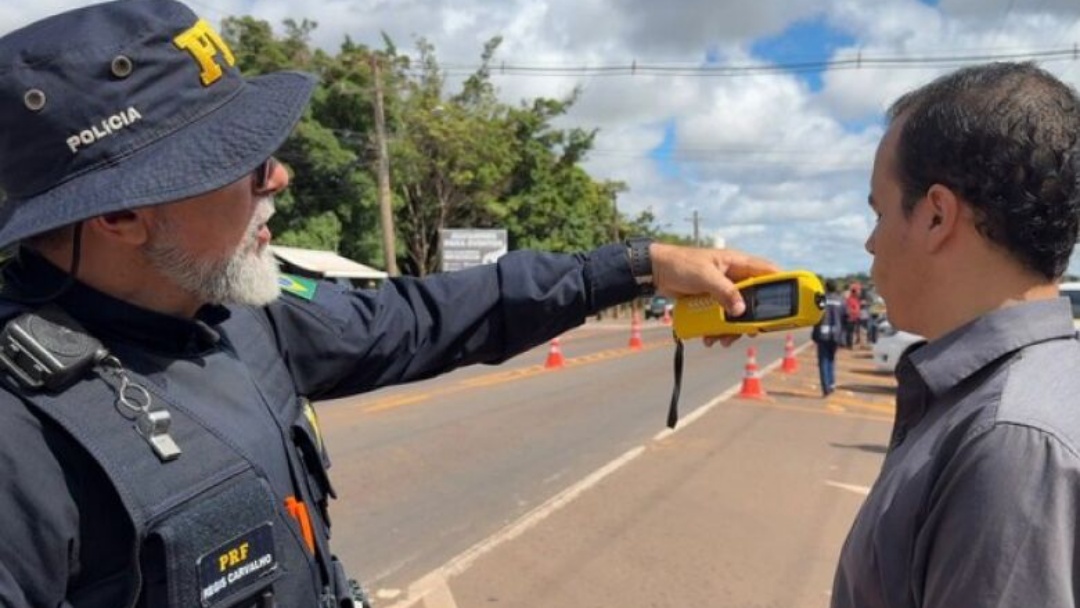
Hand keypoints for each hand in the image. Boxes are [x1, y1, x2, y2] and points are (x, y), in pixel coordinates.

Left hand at [649, 243, 779, 344]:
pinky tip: (709, 338)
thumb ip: (724, 292)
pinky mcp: (711, 301)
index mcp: (737, 264)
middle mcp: (734, 277)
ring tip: (721, 340)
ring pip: (737, 313)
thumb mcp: (705, 276)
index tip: (789, 304)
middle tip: (749, 333)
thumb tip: (740, 310)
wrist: (656, 272)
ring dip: (731, 329)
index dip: (781, 285)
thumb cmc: (680, 264)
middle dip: (751, 319)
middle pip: (754, 300)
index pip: (767, 272)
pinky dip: (717, 329)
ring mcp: (722, 290)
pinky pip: (721, 318)